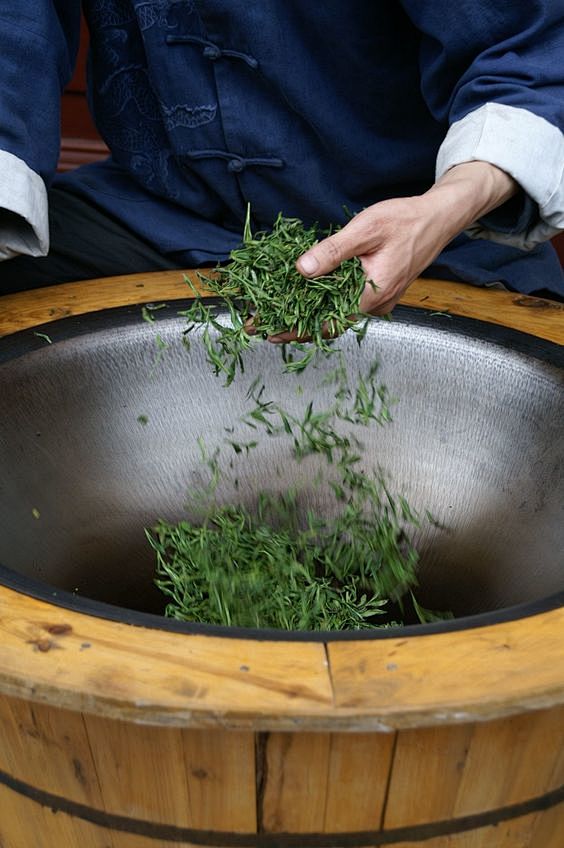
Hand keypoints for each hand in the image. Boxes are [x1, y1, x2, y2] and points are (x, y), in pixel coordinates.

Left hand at [269, 162, 517, 340]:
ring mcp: (379, 303)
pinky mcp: (380, 295)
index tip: (268, 332)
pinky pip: (348, 307)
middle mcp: (375, 306)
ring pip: (337, 317)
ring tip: (276, 317)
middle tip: (260, 327)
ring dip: (307, 317)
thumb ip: (333, 251)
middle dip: (292, 326)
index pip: (325, 323)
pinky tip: (305, 301)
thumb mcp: (365, 229)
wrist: (438, 219)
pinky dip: (324, 307)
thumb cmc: (404, 220)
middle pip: (328, 325)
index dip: (293, 330)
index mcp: (370, 295)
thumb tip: (302, 270)